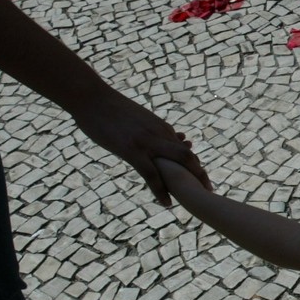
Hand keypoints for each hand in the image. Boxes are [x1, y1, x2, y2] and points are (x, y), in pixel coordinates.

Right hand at [70, 91, 209, 205]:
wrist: (91, 97)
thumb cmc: (109, 108)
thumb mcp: (135, 118)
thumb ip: (151, 130)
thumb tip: (164, 137)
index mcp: (160, 127)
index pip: (182, 148)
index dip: (192, 164)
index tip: (199, 176)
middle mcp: (159, 134)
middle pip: (188, 156)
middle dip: (200, 173)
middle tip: (208, 188)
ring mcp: (147, 142)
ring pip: (177, 163)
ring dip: (188, 182)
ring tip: (196, 199)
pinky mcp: (132, 150)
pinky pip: (151, 174)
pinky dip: (161, 191)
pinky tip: (167, 203)